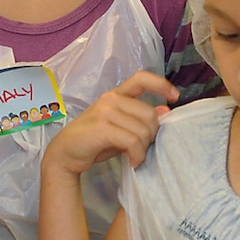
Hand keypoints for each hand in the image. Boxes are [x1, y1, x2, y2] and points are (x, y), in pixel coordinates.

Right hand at [43, 70, 177, 176]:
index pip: (142, 78)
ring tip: (136, 158)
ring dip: (144, 149)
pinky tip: (133, 162)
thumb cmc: (93, 142)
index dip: (161, 85)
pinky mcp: (102, 127)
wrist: (64, 155)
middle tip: (144, 149)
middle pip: (149, 114)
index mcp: (115, 95)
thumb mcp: (120, 129)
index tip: (174, 97)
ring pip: (142, 129)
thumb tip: (165, 111)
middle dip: (152, 135)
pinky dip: (137, 155)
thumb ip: (139, 119)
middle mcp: (110, 99)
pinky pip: (132, 140)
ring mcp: (105, 112)